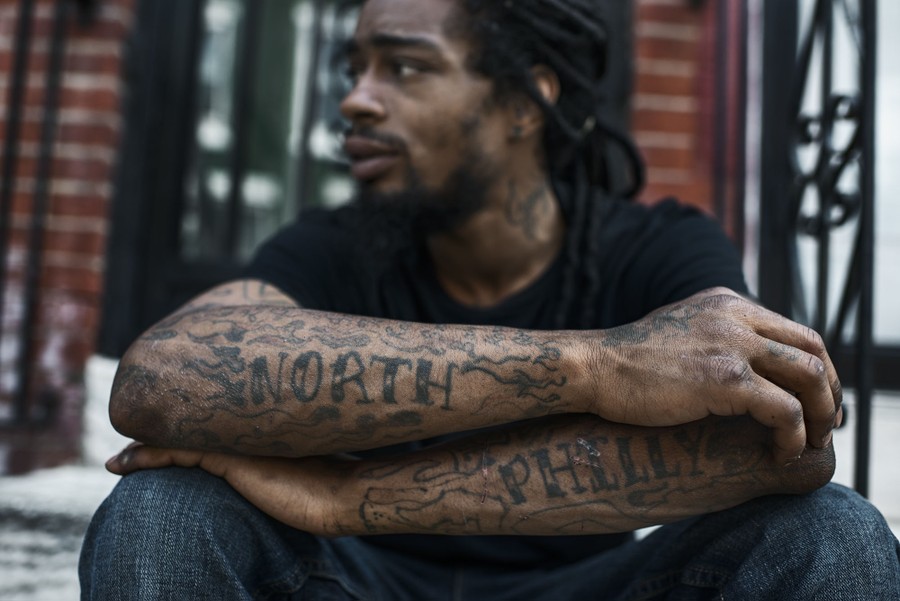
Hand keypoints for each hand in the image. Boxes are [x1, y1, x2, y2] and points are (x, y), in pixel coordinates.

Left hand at [106, 443, 358, 535]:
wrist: (341, 495)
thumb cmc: (326, 488)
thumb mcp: (293, 471)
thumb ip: (275, 462)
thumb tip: (270, 473)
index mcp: (254, 431)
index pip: (206, 425)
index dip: (177, 429)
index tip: (152, 436)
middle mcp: (243, 431)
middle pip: (188, 428)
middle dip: (157, 433)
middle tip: (128, 447)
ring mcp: (237, 441)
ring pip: (177, 437)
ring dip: (143, 448)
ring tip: (118, 460)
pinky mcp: (230, 458)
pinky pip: (175, 453)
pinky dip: (145, 456)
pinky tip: (122, 464)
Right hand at [591, 287, 841, 464]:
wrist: (592, 368)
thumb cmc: (624, 361)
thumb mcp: (676, 330)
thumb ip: (711, 334)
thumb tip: (735, 356)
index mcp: (727, 302)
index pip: (796, 331)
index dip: (815, 369)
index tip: (812, 402)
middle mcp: (736, 316)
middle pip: (814, 349)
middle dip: (827, 392)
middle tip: (823, 425)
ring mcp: (732, 344)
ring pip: (810, 378)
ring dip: (819, 415)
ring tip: (810, 442)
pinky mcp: (726, 379)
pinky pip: (785, 411)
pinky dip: (793, 436)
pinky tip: (780, 453)